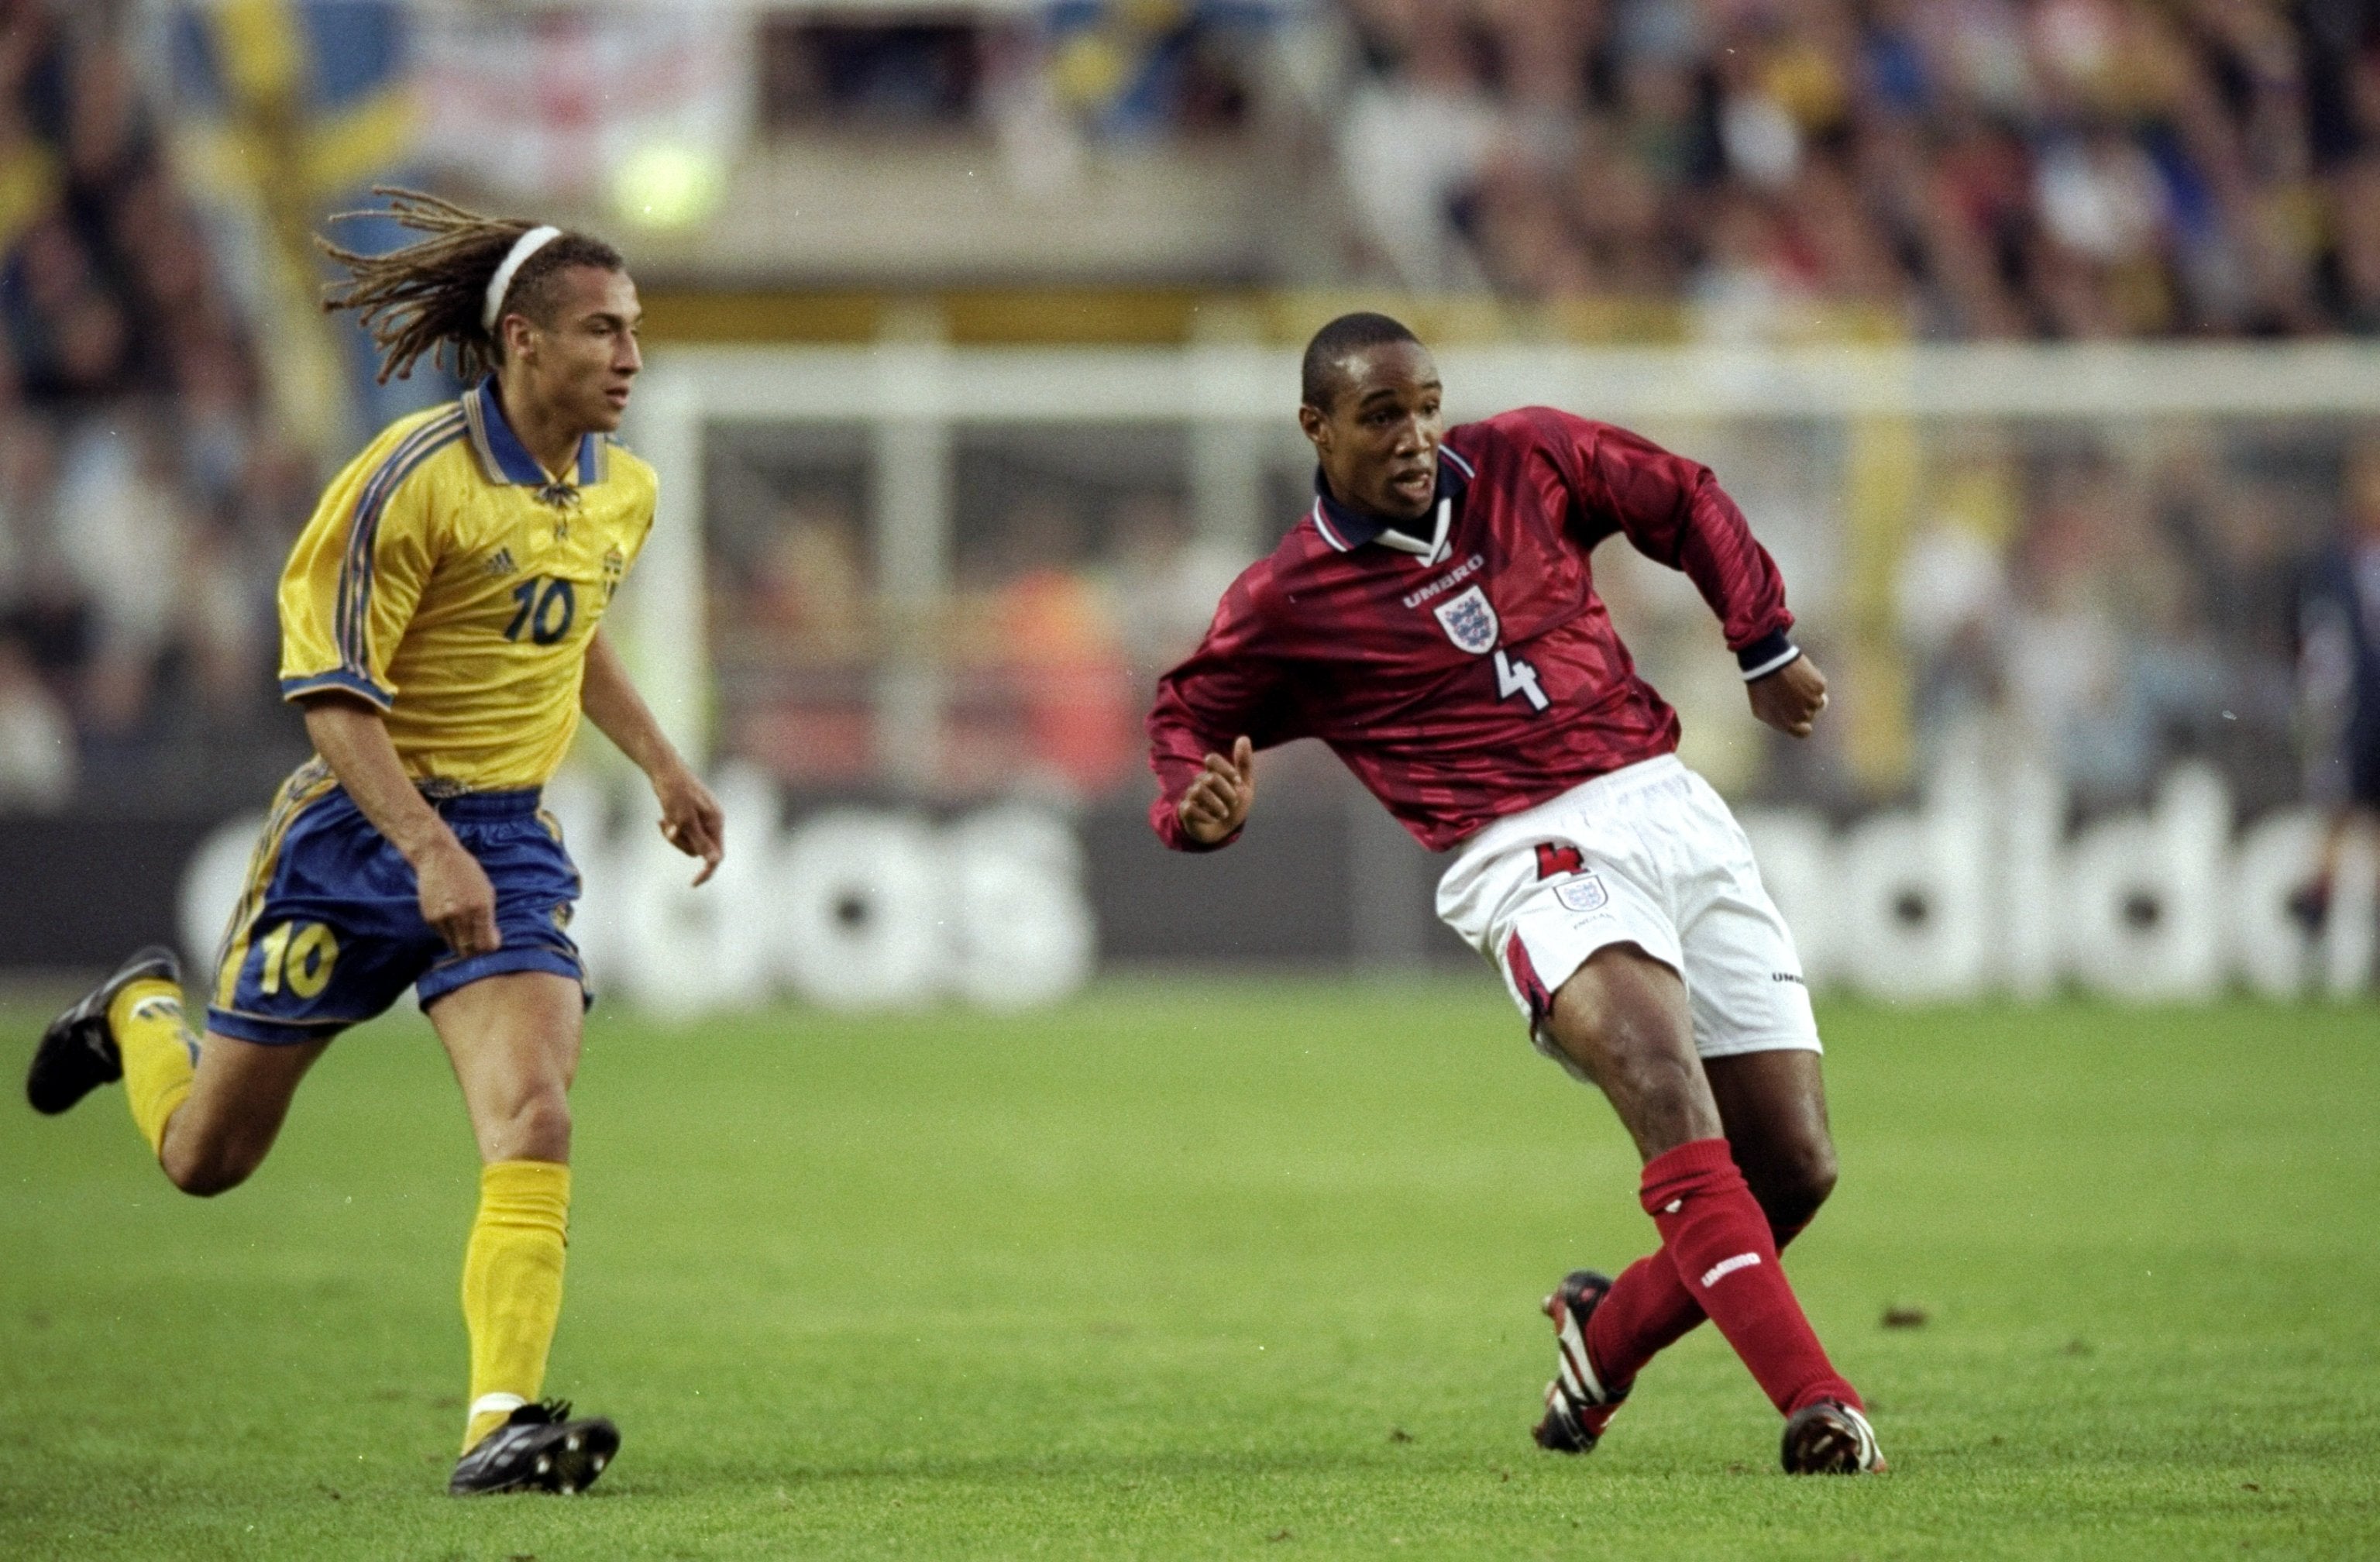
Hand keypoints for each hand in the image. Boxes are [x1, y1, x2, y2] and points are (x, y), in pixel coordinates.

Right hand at [414, 832, 500, 956]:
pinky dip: (450, 933)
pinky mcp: (430, 919)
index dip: (490, 948)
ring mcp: (443, 918)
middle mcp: (461, 915)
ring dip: (462, 943)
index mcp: (480, 907)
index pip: (486, 944)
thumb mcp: (486, 891)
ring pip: (455, 945)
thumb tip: (491, 941)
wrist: (438, 858)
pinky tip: (452, 918)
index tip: (492, 943)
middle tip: (480, 942)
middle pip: (469, 950)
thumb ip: (489, 918)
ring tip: (467, 929)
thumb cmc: (467, 873)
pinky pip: (443, 935)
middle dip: (476, 951)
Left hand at [652, 761, 724, 884]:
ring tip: (663, 820)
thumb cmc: (675, 792)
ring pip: (688, 841)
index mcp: (716, 822)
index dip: (706, 871)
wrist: (664, 769)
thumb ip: (700, 841)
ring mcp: (700, 818)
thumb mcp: (686, 820)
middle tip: (669, 830)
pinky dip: (671, 829)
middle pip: (699, 849)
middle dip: (681, 844)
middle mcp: (711, 821)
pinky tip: (661, 818)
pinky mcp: (689, 815)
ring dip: (673, 836)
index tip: (692, 884)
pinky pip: (681, 832)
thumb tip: (714, 861)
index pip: (716, 855)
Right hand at [1177, 736, 1254, 844]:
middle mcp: (1200, 782)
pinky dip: (1205, 815)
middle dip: (1227, 792)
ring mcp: (1191, 796)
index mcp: (1214, 773)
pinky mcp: (1185, 811)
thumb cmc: (1234, 804)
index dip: (1226, 769)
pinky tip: (1213, 819)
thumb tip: (1244, 737)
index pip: (1212, 759)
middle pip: (1210, 778)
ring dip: (1217, 805)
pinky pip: (1189, 808)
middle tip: (1234, 802)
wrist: (1224, 830)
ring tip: (1224, 814)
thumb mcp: (1244, 784)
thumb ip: (1243, 763)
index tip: (1238, 783)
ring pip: (1199, 792)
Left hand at [1748, 653, 1827, 737]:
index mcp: (1789, 725)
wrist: (1767, 664)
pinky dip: (1812, 681)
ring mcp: (1813, 701)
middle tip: (1791, 692)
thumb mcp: (1761, 710)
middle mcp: (1804, 716)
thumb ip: (1777, 720)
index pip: (1804, 732)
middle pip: (1810, 715)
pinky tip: (1800, 674)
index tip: (1798, 715)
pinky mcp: (1819, 686)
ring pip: (1818, 701)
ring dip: (1810, 694)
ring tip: (1795, 682)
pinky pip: (1819, 687)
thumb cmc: (1760, 687)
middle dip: (1803, 706)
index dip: (1802, 723)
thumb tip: (1787, 723)